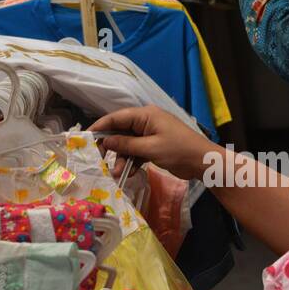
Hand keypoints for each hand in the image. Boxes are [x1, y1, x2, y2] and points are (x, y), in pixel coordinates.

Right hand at [88, 106, 217, 182]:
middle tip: (100, 161)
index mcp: (145, 115)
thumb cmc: (178, 151)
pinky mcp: (154, 146)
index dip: (100, 127)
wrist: (203, 162)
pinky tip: (129, 174)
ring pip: (128, 144)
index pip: (116, 117)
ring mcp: (151, 134)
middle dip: (111, 148)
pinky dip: (132, 161)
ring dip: (122, 158)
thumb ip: (126, 144)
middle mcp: (146, 121)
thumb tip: (106, 141)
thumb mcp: (150, 148)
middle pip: (120, 131)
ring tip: (117, 174)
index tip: (85, 139)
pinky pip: (137, 152)